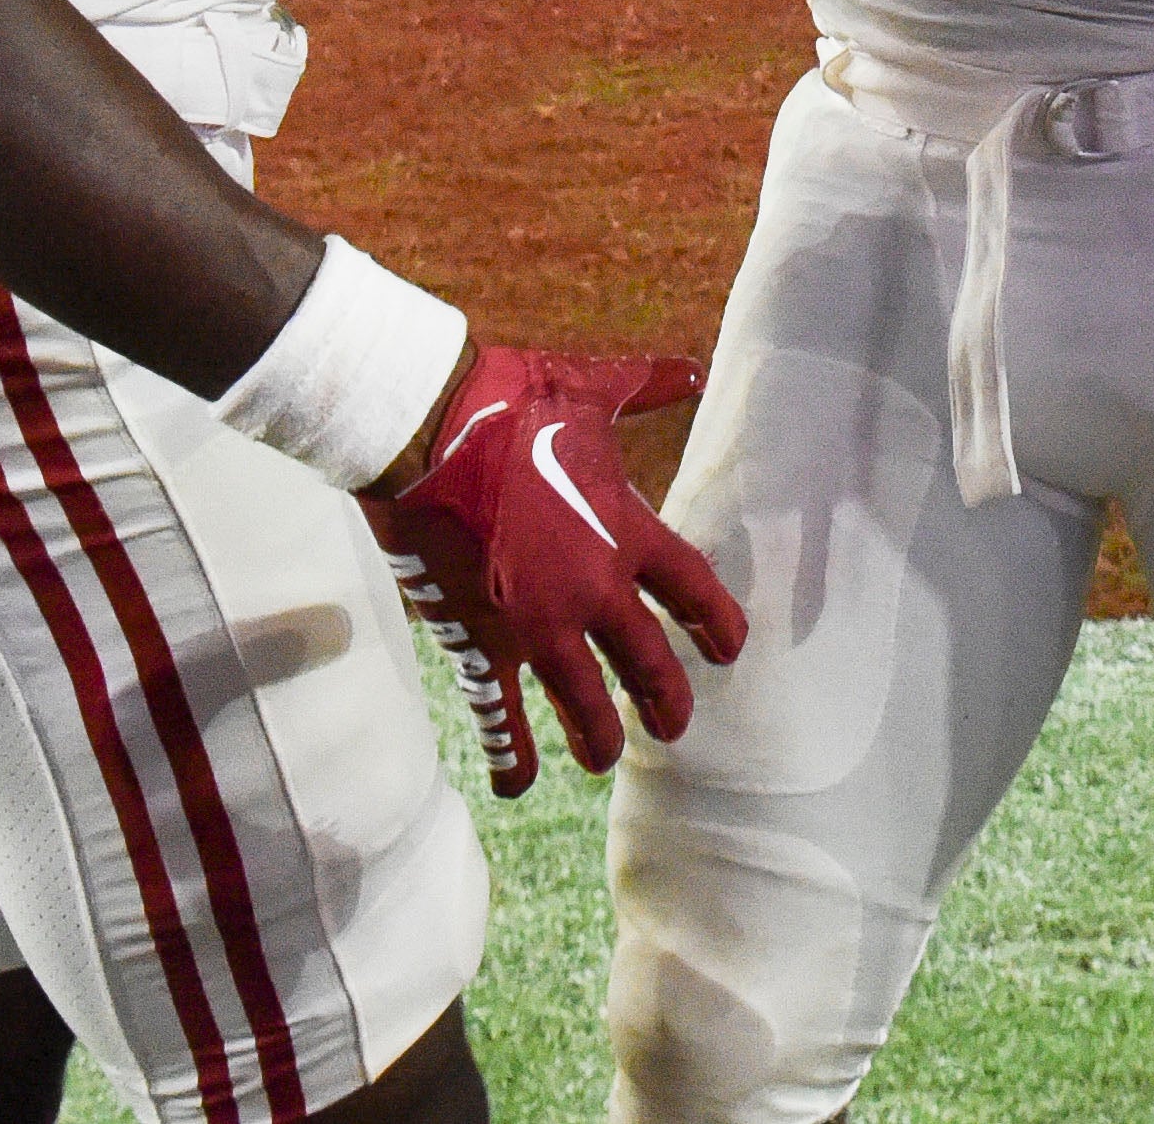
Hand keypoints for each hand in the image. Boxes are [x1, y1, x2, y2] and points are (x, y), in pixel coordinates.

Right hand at [361, 347, 746, 792]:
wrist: (425, 428)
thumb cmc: (508, 401)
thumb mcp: (590, 389)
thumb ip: (648, 387)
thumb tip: (695, 368)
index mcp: (625, 530)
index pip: (692, 589)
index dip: (716, 623)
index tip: (728, 649)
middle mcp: (592, 587)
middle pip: (647, 661)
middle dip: (664, 700)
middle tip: (674, 726)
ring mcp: (536, 622)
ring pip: (583, 701)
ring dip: (597, 736)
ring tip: (605, 757)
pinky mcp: (479, 637)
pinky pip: (499, 709)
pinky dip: (508, 750)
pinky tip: (514, 784)